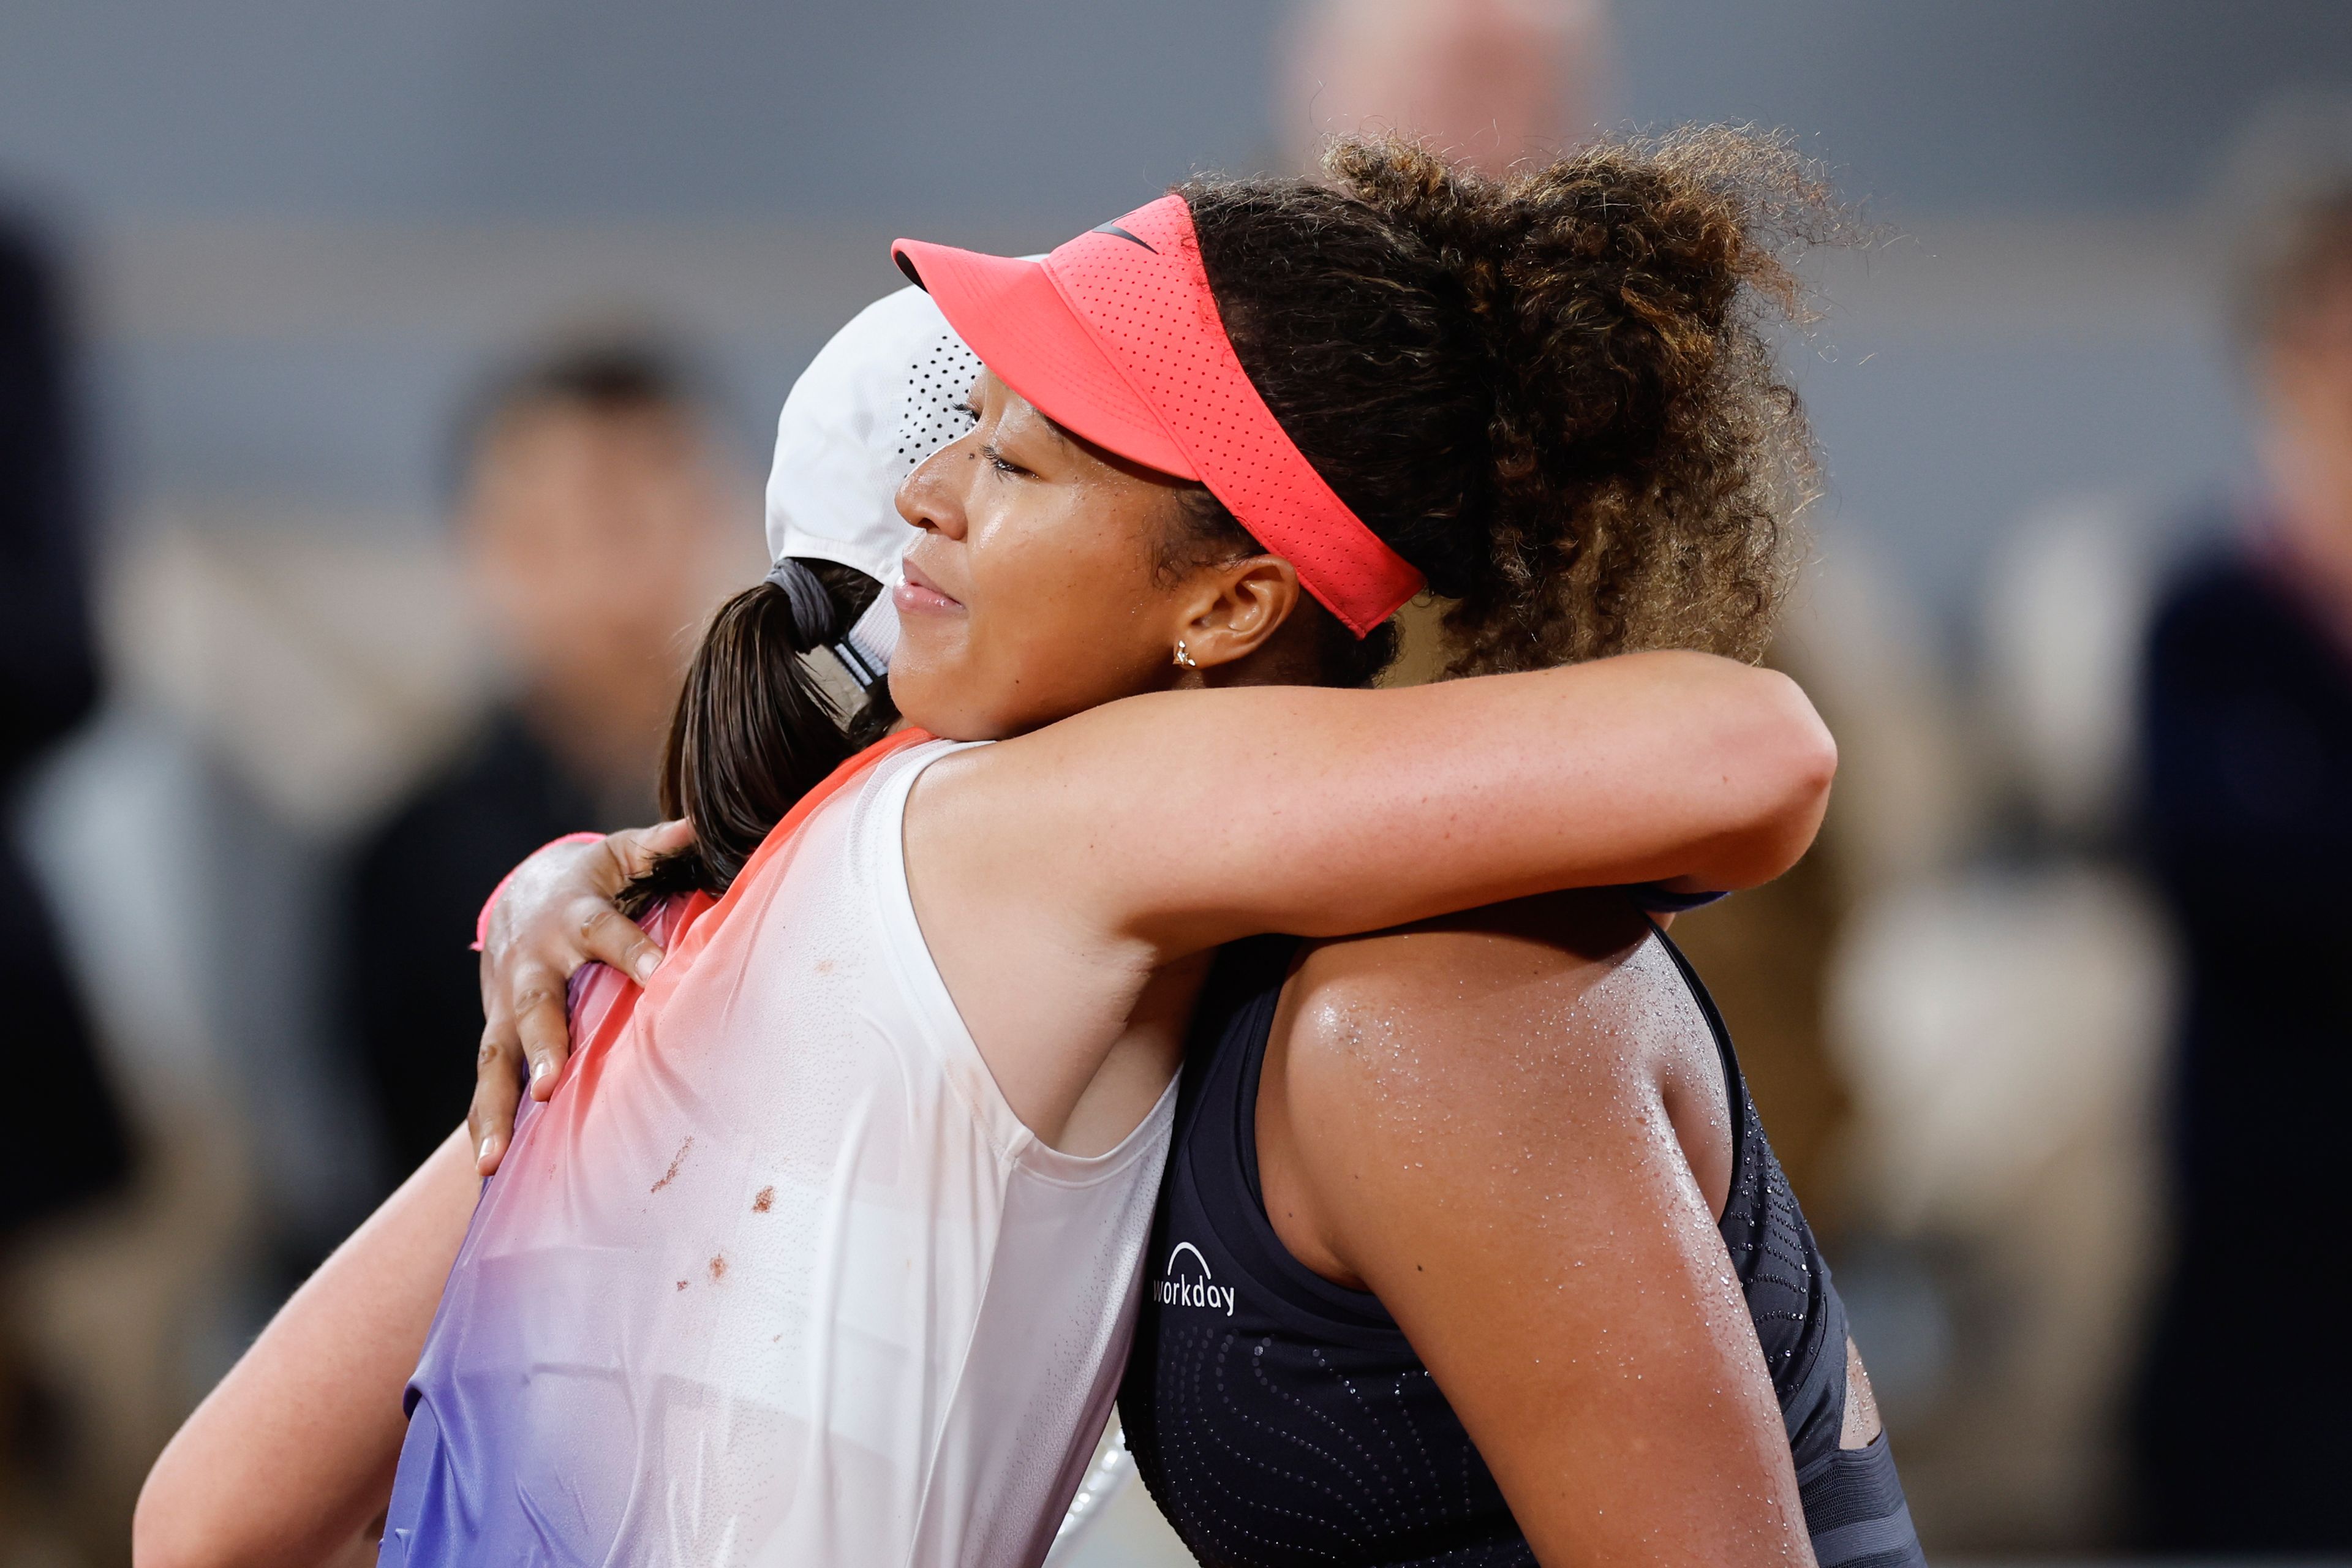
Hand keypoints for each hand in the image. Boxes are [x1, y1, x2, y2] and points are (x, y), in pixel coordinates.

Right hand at [468, 821, 693, 1174]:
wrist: (521, 894)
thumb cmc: (591, 881)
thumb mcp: (622, 855)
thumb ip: (660, 848)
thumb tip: (698, 828)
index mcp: (575, 918)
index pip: (607, 934)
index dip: (634, 950)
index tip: (658, 975)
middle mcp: (535, 966)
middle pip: (537, 1006)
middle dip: (543, 1045)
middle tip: (551, 1086)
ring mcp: (507, 1006)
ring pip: (496, 1057)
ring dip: (496, 1107)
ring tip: (492, 1159)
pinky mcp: (496, 1035)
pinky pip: (485, 1083)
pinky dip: (484, 1124)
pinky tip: (486, 1171)